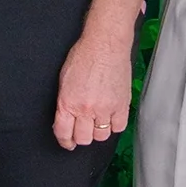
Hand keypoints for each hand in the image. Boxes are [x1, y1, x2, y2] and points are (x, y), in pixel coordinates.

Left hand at [54, 25, 133, 150]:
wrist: (105, 44)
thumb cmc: (83, 56)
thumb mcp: (64, 80)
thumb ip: (64, 103)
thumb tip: (65, 120)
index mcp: (68, 102)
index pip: (64, 134)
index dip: (65, 141)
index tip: (68, 142)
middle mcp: (86, 108)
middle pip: (84, 138)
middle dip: (81, 136)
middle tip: (83, 130)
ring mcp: (106, 108)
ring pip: (101, 135)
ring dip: (98, 131)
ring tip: (97, 121)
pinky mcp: (122, 104)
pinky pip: (119, 127)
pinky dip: (114, 125)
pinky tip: (111, 117)